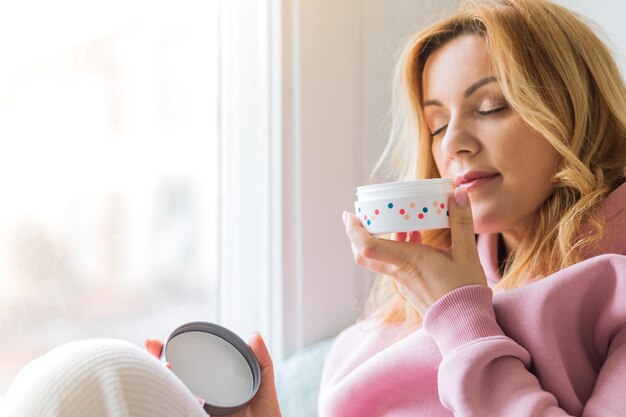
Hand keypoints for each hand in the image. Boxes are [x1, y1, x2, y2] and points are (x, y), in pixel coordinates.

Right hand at [144, 333, 281, 416]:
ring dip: (165, 382)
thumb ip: (262, 362)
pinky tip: (186, 396)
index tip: (156, 343)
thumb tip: (254, 335)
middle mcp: (197, 399)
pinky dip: (176, 404)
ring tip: (168, 369)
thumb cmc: (264, 416)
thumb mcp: (264, 387)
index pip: (184, 368)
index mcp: (209, 387)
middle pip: (169, 381)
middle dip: (154, 365)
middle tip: (155, 351)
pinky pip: (179, 411)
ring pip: (171, 396)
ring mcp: (193, 410)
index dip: (165, 355)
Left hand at [344, 186, 486, 316]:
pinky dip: (397, 248)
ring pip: (381, 258)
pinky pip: (395, 264)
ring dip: (382, 238)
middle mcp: (399, 273)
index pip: (367, 247)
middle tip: (363, 215)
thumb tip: (458, 192)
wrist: (465, 327)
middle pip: (364, 254)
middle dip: (359, 233)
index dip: (354, 231)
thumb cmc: (465, 292)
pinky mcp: (409, 288)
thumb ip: (461, 222)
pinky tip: (414, 236)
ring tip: (396, 218)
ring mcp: (402, 283)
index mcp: (407, 262)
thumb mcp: (466, 253)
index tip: (349, 215)